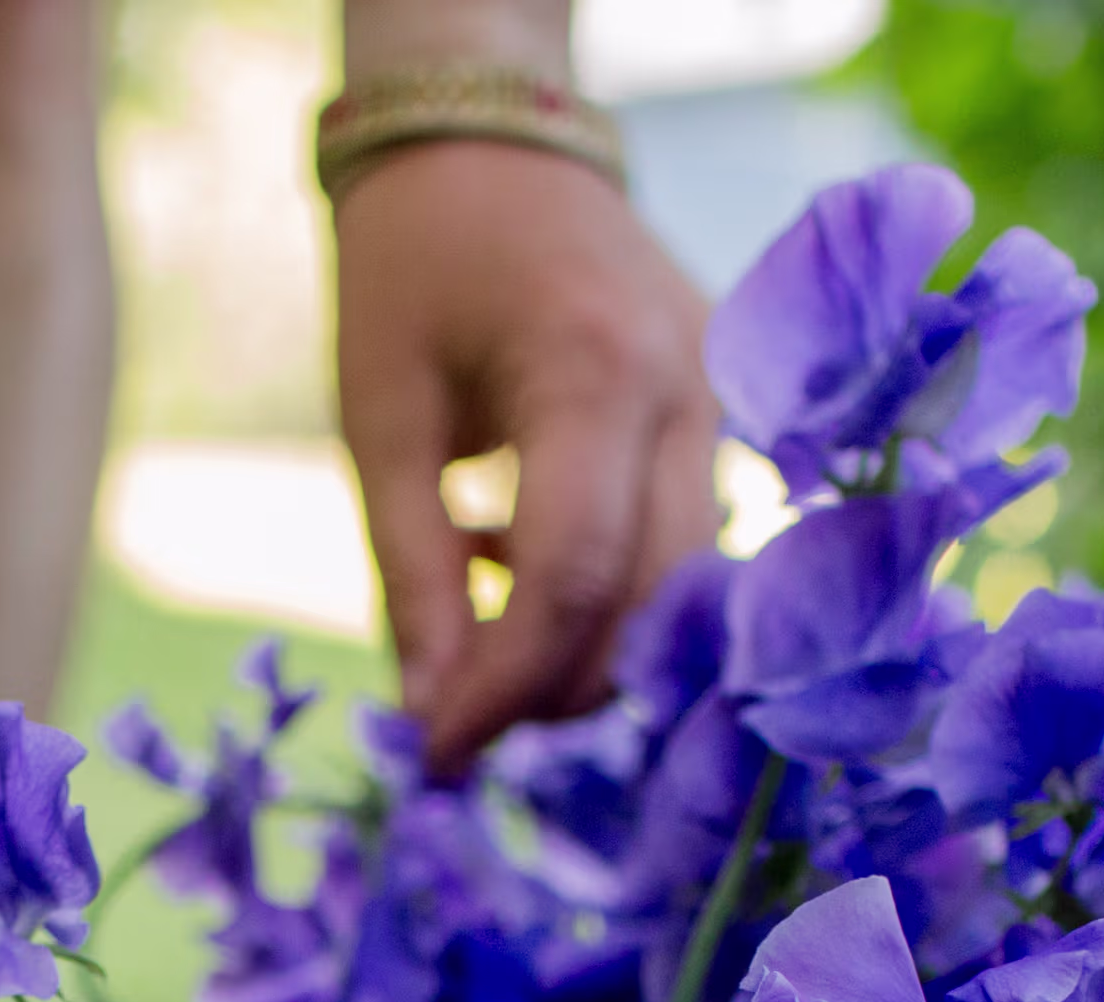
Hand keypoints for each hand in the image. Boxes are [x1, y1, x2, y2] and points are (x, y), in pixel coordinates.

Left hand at [334, 140, 718, 778]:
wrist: (492, 141)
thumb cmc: (413, 266)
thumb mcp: (379, 420)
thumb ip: (411, 576)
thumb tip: (436, 724)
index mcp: (592, 374)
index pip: (574, 581)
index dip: (506, 691)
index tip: (435, 757)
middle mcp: (690, 392)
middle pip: (651, 610)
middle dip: (551, 690)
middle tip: (449, 710)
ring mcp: (724, 401)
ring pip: (679, 596)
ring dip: (578, 644)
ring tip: (469, 594)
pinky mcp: (723, 415)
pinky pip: (680, 548)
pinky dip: (599, 590)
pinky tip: (508, 544)